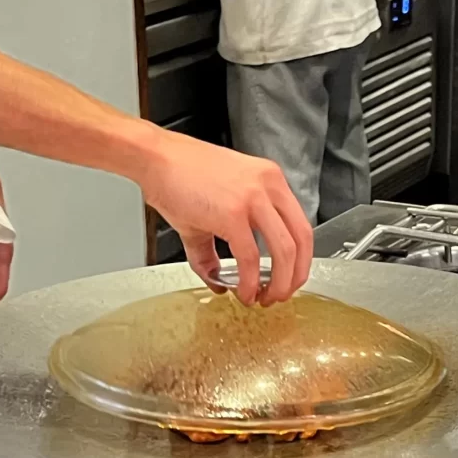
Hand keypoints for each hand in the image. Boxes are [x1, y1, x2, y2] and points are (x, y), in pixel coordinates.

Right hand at [133, 128, 313, 304]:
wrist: (156, 158)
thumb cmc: (180, 174)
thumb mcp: (214, 208)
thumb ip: (218, 248)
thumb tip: (218, 281)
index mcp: (270, 181)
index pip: (302, 226)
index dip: (299, 260)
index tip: (288, 278)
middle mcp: (268, 186)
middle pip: (301, 241)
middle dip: (293, 277)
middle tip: (279, 295)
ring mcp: (253, 199)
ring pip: (285, 251)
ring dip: (278, 283)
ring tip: (263, 298)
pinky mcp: (232, 214)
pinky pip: (250, 257)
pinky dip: (250, 282)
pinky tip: (243, 291)